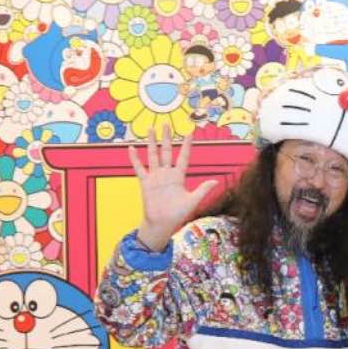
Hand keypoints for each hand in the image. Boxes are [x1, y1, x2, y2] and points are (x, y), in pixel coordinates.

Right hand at [129, 124, 217, 250]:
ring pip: (153, 155)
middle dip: (167, 138)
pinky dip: (135, 158)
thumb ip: (203, 190)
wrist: (162, 224)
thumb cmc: (177, 215)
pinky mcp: (145, 183)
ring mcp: (155, 177)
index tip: (189, 133)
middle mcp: (167, 174)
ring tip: (150, 129)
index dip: (187, 146)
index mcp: (179, 177)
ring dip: (151, 143)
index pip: (184, 157)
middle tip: (166, 124)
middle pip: (167, 151)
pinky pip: (139, 168)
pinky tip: (131, 148)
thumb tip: (216, 181)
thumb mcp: (192, 201)